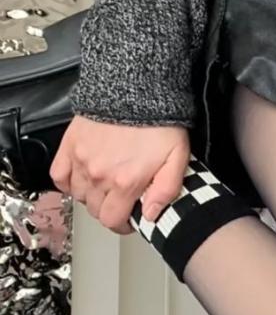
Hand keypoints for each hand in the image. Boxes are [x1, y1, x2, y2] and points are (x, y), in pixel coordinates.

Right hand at [51, 118, 189, 235]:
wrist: (136, 88)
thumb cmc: (159, 123)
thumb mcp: (177, 160)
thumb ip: (166, 191)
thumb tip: (151, 216)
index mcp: (126, 182)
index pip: (113, 221)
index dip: (122, 225)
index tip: (128, 219)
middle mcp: (100, 175)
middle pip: (95, 210)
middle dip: (109, 210)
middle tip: (120, 200)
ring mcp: (82, 161)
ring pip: (79, 195)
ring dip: (91, 196)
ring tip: (105, 186)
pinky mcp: (70, 145)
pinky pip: (59, 175)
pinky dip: (68, 182)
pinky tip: (82, 179)